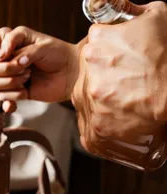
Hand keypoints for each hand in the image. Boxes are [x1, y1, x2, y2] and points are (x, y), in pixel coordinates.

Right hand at [0, 27, 81, 109]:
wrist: (72, 74)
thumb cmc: (58, 53)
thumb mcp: (41, 46)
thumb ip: (21, 51)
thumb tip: (5, 59)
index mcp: (7, 42)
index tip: (6, 55)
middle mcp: (3, 60)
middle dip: (0, 71)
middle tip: (21, 69)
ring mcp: (6, 78)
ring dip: (8, 83)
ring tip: (27, 78)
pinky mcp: (14, 93)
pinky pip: (2, 99)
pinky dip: (11, 99)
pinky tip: (24, 93)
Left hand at [72, 1, 166, 152]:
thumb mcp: (156, 20)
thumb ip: (132, 13)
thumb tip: (123, 8)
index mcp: (94, 47)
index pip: (92, 48)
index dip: (107, 53)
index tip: (119, 59)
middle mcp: (86, 77)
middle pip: (88, 78)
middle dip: (104, 80)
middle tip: (127, 82)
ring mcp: (89, 107)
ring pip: (88, 104)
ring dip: (103, 104)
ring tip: (128, 101)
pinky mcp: (94, 132)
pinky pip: (90, 131)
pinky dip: (103, 127)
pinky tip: (121, 120)